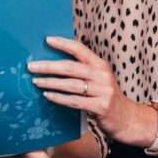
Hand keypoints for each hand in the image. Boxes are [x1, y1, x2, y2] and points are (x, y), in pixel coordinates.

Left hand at [30, 36, 148, 146]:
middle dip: (48, 66)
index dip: (63, 43)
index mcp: (100, 64)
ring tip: (36, 81)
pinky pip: (74, 101)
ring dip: (50, 82)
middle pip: (70, 67)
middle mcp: (103, 75)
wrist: (126, 118)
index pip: (80, 49)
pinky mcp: (101, 106)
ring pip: (70, 84)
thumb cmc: (105, 96)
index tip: (46, 40)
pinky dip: (59, 98)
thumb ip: (82, 70)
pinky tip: (47, 95)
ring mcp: (103, 91)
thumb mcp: (98, 79)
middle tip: (31, 66)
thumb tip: (51, 62)